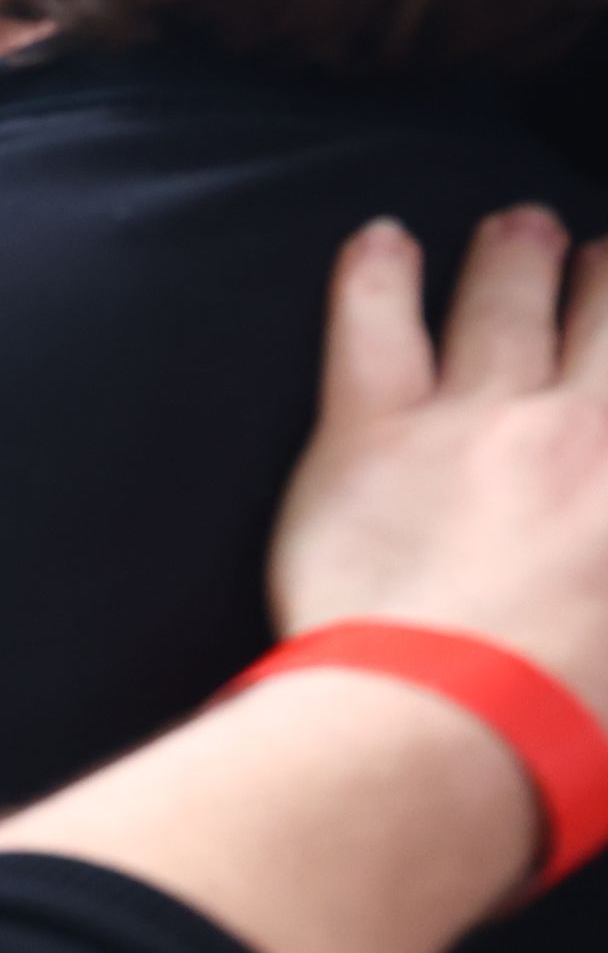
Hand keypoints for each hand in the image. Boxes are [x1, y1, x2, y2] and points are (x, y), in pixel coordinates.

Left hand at [274, 209, 607, 710]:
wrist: (468, 724)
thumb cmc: (584, 713)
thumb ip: (605, 569)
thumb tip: (596, 552)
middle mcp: (585, 425)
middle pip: (606, 314)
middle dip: (603, 275)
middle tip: (596, 252)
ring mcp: (476, 419)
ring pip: (499, 301)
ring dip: (510, 256)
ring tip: (513, 228)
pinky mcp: (369, 434)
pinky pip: (372, 326)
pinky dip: (374, 273)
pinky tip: (378, 241)